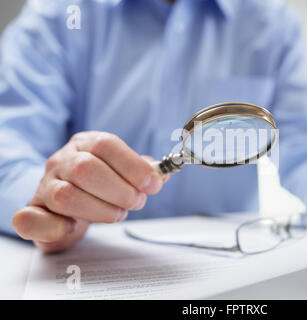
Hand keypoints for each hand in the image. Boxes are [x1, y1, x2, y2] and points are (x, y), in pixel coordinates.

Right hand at [12, 131, 167, 251]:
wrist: (64, 205)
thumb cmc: (98, 187)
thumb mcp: (121, 172)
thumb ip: (142, 171)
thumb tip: (162, 174)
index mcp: (85, 144)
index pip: (106, 144)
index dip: (133, 165)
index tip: (153, 184)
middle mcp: (61, 161)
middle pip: (86, 168)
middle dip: (120, 190)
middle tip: (136, 202)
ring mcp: (44, 186)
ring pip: (66, 195)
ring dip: (101, 210)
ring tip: (117, 214)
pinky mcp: (33, 213)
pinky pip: (32, 219)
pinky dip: (56, 227)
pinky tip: (73, 227)